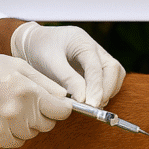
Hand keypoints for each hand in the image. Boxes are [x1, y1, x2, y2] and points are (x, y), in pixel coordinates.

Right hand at [0, 52, 71, 147]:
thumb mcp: (17, 66)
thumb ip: (45, 82)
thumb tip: (65, 97)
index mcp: (27, 91)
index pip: (61, 111)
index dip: (62, 107)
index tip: (58, 104)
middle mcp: (18, 113)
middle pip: (48, 124)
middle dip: (45, 114)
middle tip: (30, 101)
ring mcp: (5, 128)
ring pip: (32, 133)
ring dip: (28, 123)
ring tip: (12, 106)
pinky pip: (17, 141)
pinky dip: (15, 132)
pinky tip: (2, 116)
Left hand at [11, 22, 125, 107]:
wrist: (33, 43)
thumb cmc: (40, 49)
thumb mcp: (50, 63)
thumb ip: (68, 79)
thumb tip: (83, 99)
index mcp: (83, 42)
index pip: (96, 66)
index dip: (96, 87)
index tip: (92, 104)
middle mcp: (94, 48)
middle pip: (113, 68)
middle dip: (107, 89)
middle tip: (95, 106)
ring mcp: (97, 56)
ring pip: (115, 73)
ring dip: (109, 90)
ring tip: (93, 104)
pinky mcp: (95, 66)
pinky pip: (108, 78)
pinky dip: (104, 90)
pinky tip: (91, 99)